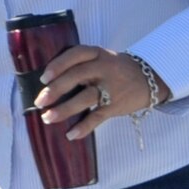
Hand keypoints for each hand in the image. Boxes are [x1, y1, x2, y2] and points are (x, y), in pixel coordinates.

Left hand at [35, 46, 170, 139]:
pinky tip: (71, 134)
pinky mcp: (116, 106)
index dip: (58, 65)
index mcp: (97, 54)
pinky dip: (84, 127)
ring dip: (65, 110)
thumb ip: (80, 65)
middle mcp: (104, 69)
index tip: (43, 78)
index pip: (76, 54)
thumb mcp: (101, 58)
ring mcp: (111, 88)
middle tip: (39, 101)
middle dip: (55, 89)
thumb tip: (47, 81)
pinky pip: (98, 117)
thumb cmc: (114, 69)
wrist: (150, 79)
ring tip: (47, 118)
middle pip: (77, 76)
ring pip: (85, 98)